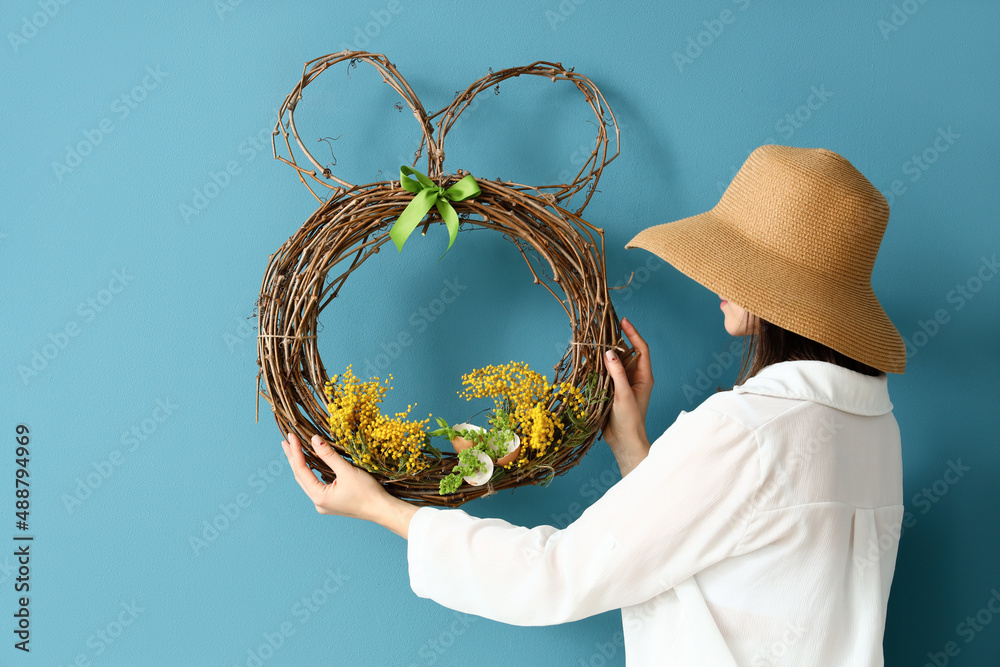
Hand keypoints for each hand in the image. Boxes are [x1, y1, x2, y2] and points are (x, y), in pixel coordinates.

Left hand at [280, 432, 417, 537]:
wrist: (382, 509)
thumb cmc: (367, 492)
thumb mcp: (347, 471)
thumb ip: (328, 455)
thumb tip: (313, 440)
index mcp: (319, 497)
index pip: (301, 470)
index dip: (295, 452)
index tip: (291, 437)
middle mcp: (318, 502)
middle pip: (301, 476)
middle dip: (293, 458)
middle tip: (286, 441)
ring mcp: (324, 503)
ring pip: (307, 481)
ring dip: (301, 464)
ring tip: (294, 449)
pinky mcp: (331, 501)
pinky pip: (316, 484)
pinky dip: (312, 471)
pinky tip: (310, 463)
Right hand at [600, 317, 653, 475]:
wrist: (624, 442)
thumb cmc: (630, 421)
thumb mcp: (623, 395)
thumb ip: (617, 373)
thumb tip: (609, 352)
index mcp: (644, 377)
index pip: (641, 349)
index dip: (633, 333)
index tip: (623, 321)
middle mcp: (635, 378)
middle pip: (626, 353)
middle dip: (616, 340)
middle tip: (603, 328)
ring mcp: (623, 384)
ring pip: (615, 362)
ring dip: (606, 353)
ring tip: (594, 341)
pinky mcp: (612, 390)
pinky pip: (606, 373)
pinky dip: (599, 366)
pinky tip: (589, 360)